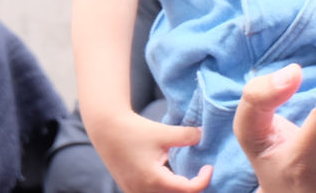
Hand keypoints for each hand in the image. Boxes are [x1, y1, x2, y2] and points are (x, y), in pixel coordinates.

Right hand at [89, 108, 209, 192]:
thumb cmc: (134, 130)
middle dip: (192, 187)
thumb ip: (187, 136)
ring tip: (190, 175)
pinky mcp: (130, 188)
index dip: (203, 180)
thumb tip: (204, 136)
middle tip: (202, 172)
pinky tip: (173, 175)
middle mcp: (142, 190)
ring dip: (178, 189)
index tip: (208, 166)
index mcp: (153, 180)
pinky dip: (166, 188)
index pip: (187, 190)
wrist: (106, 129)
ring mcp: (134, 191)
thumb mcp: (165, 132)